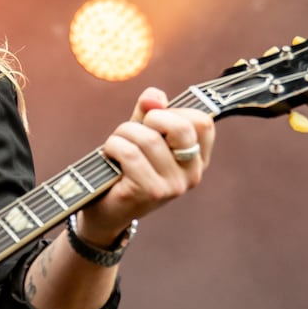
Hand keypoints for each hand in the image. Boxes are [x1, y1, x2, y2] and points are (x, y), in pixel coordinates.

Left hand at [78, 87, 215, 243]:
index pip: (202, 122)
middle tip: (133, 130)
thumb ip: (148, 113)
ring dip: (123, 133)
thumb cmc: (125, 169)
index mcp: (198, 159)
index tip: (153, 121)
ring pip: (148, 138)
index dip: (174, 112)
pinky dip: (113, 146)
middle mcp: (192, 175)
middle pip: (181, 127)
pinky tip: (109, 155)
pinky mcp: (149, 192)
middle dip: (150, 118)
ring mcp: (173, 186)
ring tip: (115, 145)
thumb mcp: (140, 136)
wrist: (105, 212)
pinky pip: (130, 153)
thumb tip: (154, 96)